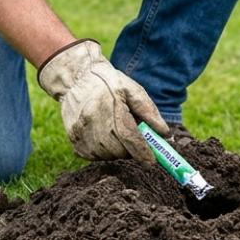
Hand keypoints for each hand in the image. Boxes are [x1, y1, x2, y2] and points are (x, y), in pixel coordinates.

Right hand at [37, 39, 170, 160]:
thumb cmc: (110, 83)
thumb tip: (166, 136)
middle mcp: (93, 121)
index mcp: (112, 107)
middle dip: (130, 150)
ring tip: (116, 133)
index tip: (152, 162)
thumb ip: (150, 114)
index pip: (129, 138)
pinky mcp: (73, 138)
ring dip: (116, 151)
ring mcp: (81, 131)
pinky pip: (93, 156)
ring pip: (106, 156)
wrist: (77, 77)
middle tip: (133, 140)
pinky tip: (103, 136)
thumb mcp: (133, 91)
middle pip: (119, 151)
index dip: (142, 153)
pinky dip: (102, 152)